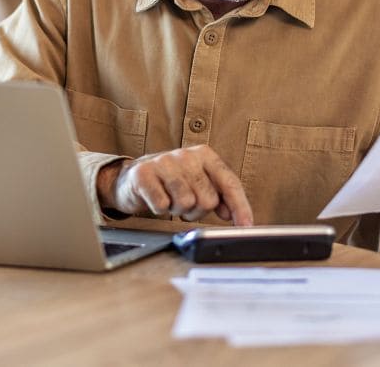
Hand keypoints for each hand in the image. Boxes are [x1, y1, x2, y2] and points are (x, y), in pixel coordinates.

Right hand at [96, 145, 253, 225]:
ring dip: (178, 210)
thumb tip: (233, 214)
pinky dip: (160, 209)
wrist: (133, 177)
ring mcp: (163, 162)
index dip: (240, 206)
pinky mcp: (143, 174)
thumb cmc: (171, 182)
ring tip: (171, 200)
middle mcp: (186, 155)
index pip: (229, 182)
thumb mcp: (198, 182)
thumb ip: (219, 195)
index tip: (246, 225)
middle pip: (208, 199)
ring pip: (185, 203)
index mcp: (205, 154)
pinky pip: (162, 205)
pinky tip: (156, 199)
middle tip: (186, 204)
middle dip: (198, 211)